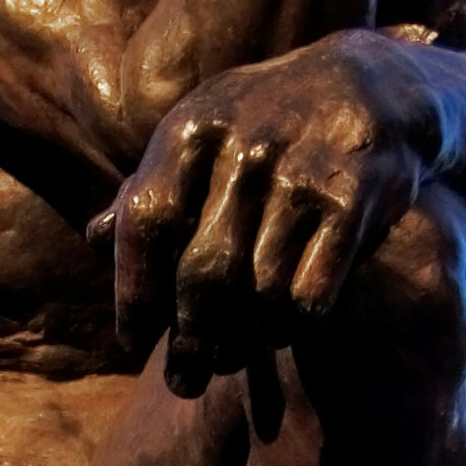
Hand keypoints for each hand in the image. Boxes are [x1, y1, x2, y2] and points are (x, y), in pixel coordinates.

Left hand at [105, 34, 436, 377]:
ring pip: (259, 291)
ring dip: (241, 342)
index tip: (133, 340)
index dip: (134, 289)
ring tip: (229, 363)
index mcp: (194, 129)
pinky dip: (290, 327)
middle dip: (188, 340)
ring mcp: (303, 174)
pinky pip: (311, 292)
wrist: (370, 84)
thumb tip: (95, 239)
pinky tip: (281, 335)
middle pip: (204, 270)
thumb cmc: (265, 119)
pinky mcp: (353, 201)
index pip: (147, 222)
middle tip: (182, 381)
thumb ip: (154, 185)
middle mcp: (246, 148)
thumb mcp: (203, 131)